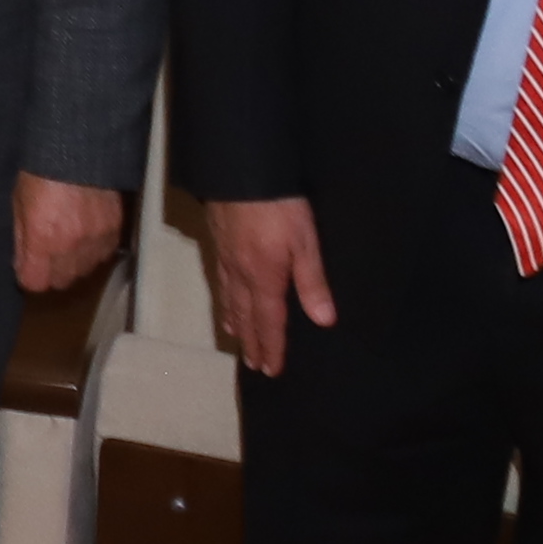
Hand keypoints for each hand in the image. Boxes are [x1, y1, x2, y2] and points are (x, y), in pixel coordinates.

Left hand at [13, 172, 124, 295]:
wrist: (80, 148)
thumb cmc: (41, 171)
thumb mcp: (19, 201)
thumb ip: (20, 236)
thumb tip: (20, 262)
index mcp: (42, 239)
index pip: (35, 282)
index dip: (28, 276)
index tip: (27, 266)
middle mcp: (71, 246)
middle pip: (61, 281)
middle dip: (51, 272)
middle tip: (46, 253)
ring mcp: (96, 240)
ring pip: (83, 271)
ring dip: (74, 263)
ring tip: (67, 241)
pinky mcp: (115, 230)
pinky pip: (103, 255)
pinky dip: (93, 250)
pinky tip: (86, 233)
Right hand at [205, 195, 332, 374]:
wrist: (240, 172)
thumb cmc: (279, 206)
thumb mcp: (305, 242)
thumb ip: (313, 281)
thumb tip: (324, 320)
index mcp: (265, 278)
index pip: (270, 322)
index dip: (272, 347)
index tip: (272, 371)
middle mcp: (241, 276)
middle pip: (247, 317)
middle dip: (252, 343)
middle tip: (254, 365)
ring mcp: (227, 260)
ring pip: (231, 301)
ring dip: (237, 325)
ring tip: (238, 341)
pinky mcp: (218, 244)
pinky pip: (221, 283)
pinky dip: (224, 301)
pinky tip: (226, 300)